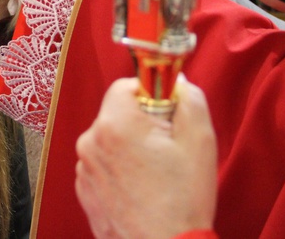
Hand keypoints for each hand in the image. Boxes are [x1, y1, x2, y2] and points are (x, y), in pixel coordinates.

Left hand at [75, 77, 216, 238]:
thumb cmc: (181, 202)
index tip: (166, 113)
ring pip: (110, 139)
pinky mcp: (84, 189)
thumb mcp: (199, 141)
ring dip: (129, 147)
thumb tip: (177, 83)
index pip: (125, 86)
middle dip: (142, 123)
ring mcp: (84, 168)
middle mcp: (91, 142)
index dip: (150, 95)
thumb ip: (189, 99)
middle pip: (117, 113)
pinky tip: (141, 188)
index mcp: (115, 124)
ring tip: (155, 174)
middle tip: (166, 147)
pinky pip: (103, 164)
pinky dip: (120, 169)